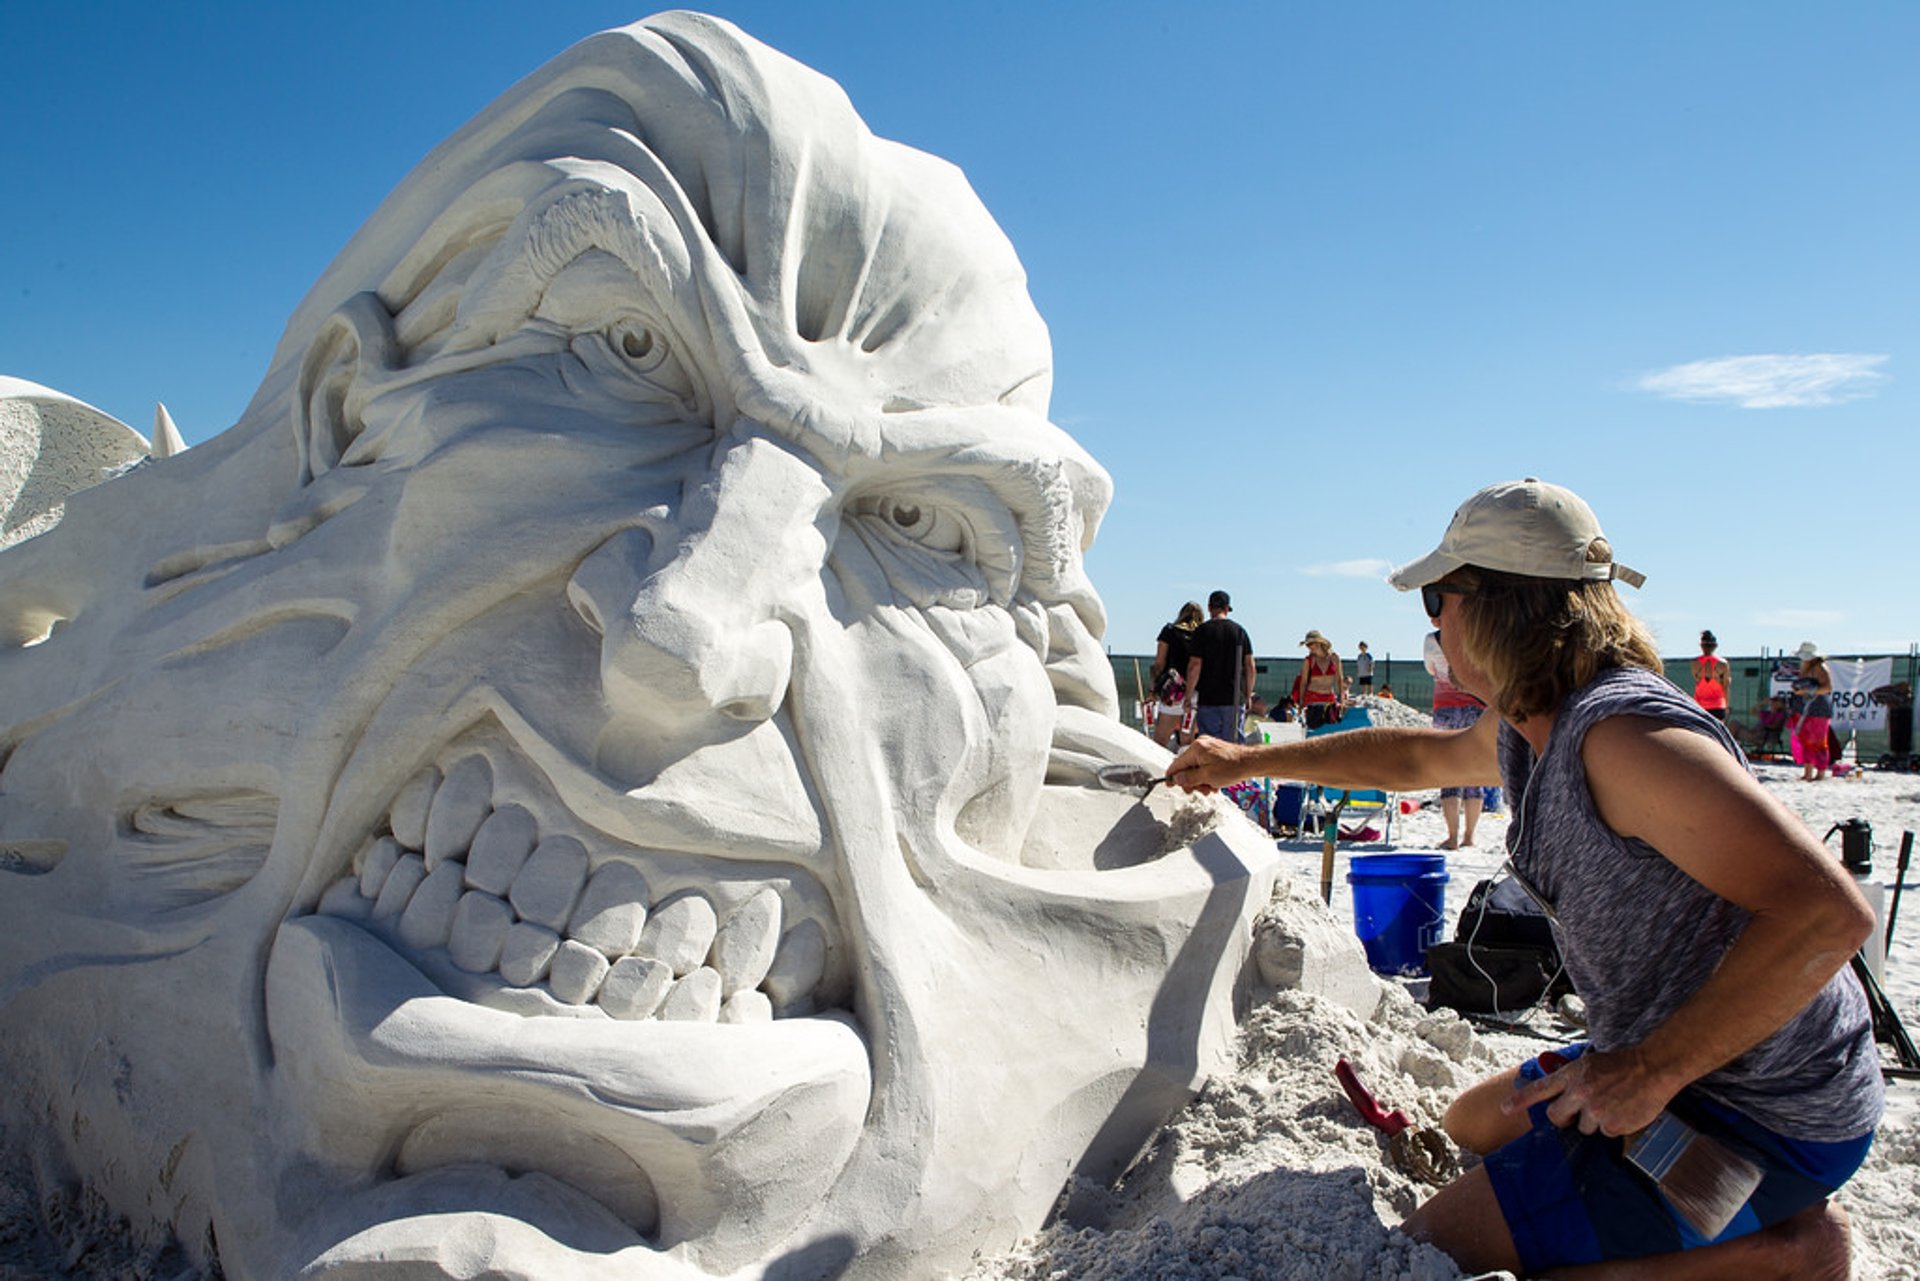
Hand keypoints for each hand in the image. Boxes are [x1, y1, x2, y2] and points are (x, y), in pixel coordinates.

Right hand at [1167, 736, 1245, 793]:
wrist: (1251, 763)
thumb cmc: (1233, 767)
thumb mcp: (1207, 777)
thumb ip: (1189, 778)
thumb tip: (1177, 779)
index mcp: (1196, 749)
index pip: (1177, 763)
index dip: (1172, 776)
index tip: (1168, 784)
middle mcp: (1201, 745)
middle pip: (1186, 767)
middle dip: (1192, 781)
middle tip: (1198, 790)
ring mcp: (1208, 748)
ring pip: (1196, 767)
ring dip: (1201, 780)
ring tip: (1210, 787)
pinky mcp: (1214, 752)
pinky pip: (1204, 765)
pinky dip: (1207, 775)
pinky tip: (1214, 782)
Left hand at [1502, 1048, 1675, 1137]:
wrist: (1651, 1068)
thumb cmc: (1620, 1065)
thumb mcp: (1589, 1064)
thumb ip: (1571, 1079)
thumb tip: (1556, 1093)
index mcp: (1572, 1075)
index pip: (1540, 1089)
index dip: (1520, 1100)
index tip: (1505, 1108)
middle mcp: (1580, 1093)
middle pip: (1556, 1117)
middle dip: (1564, 1118)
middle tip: (1578, 1112)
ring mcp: (1596, 1110)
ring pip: (1584, 1128)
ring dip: (1594, 1121)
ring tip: (1610, 1105)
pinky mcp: (1612, 1125)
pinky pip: (1605, 1133)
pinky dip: (1612, 1126)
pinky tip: (1622, 1111)